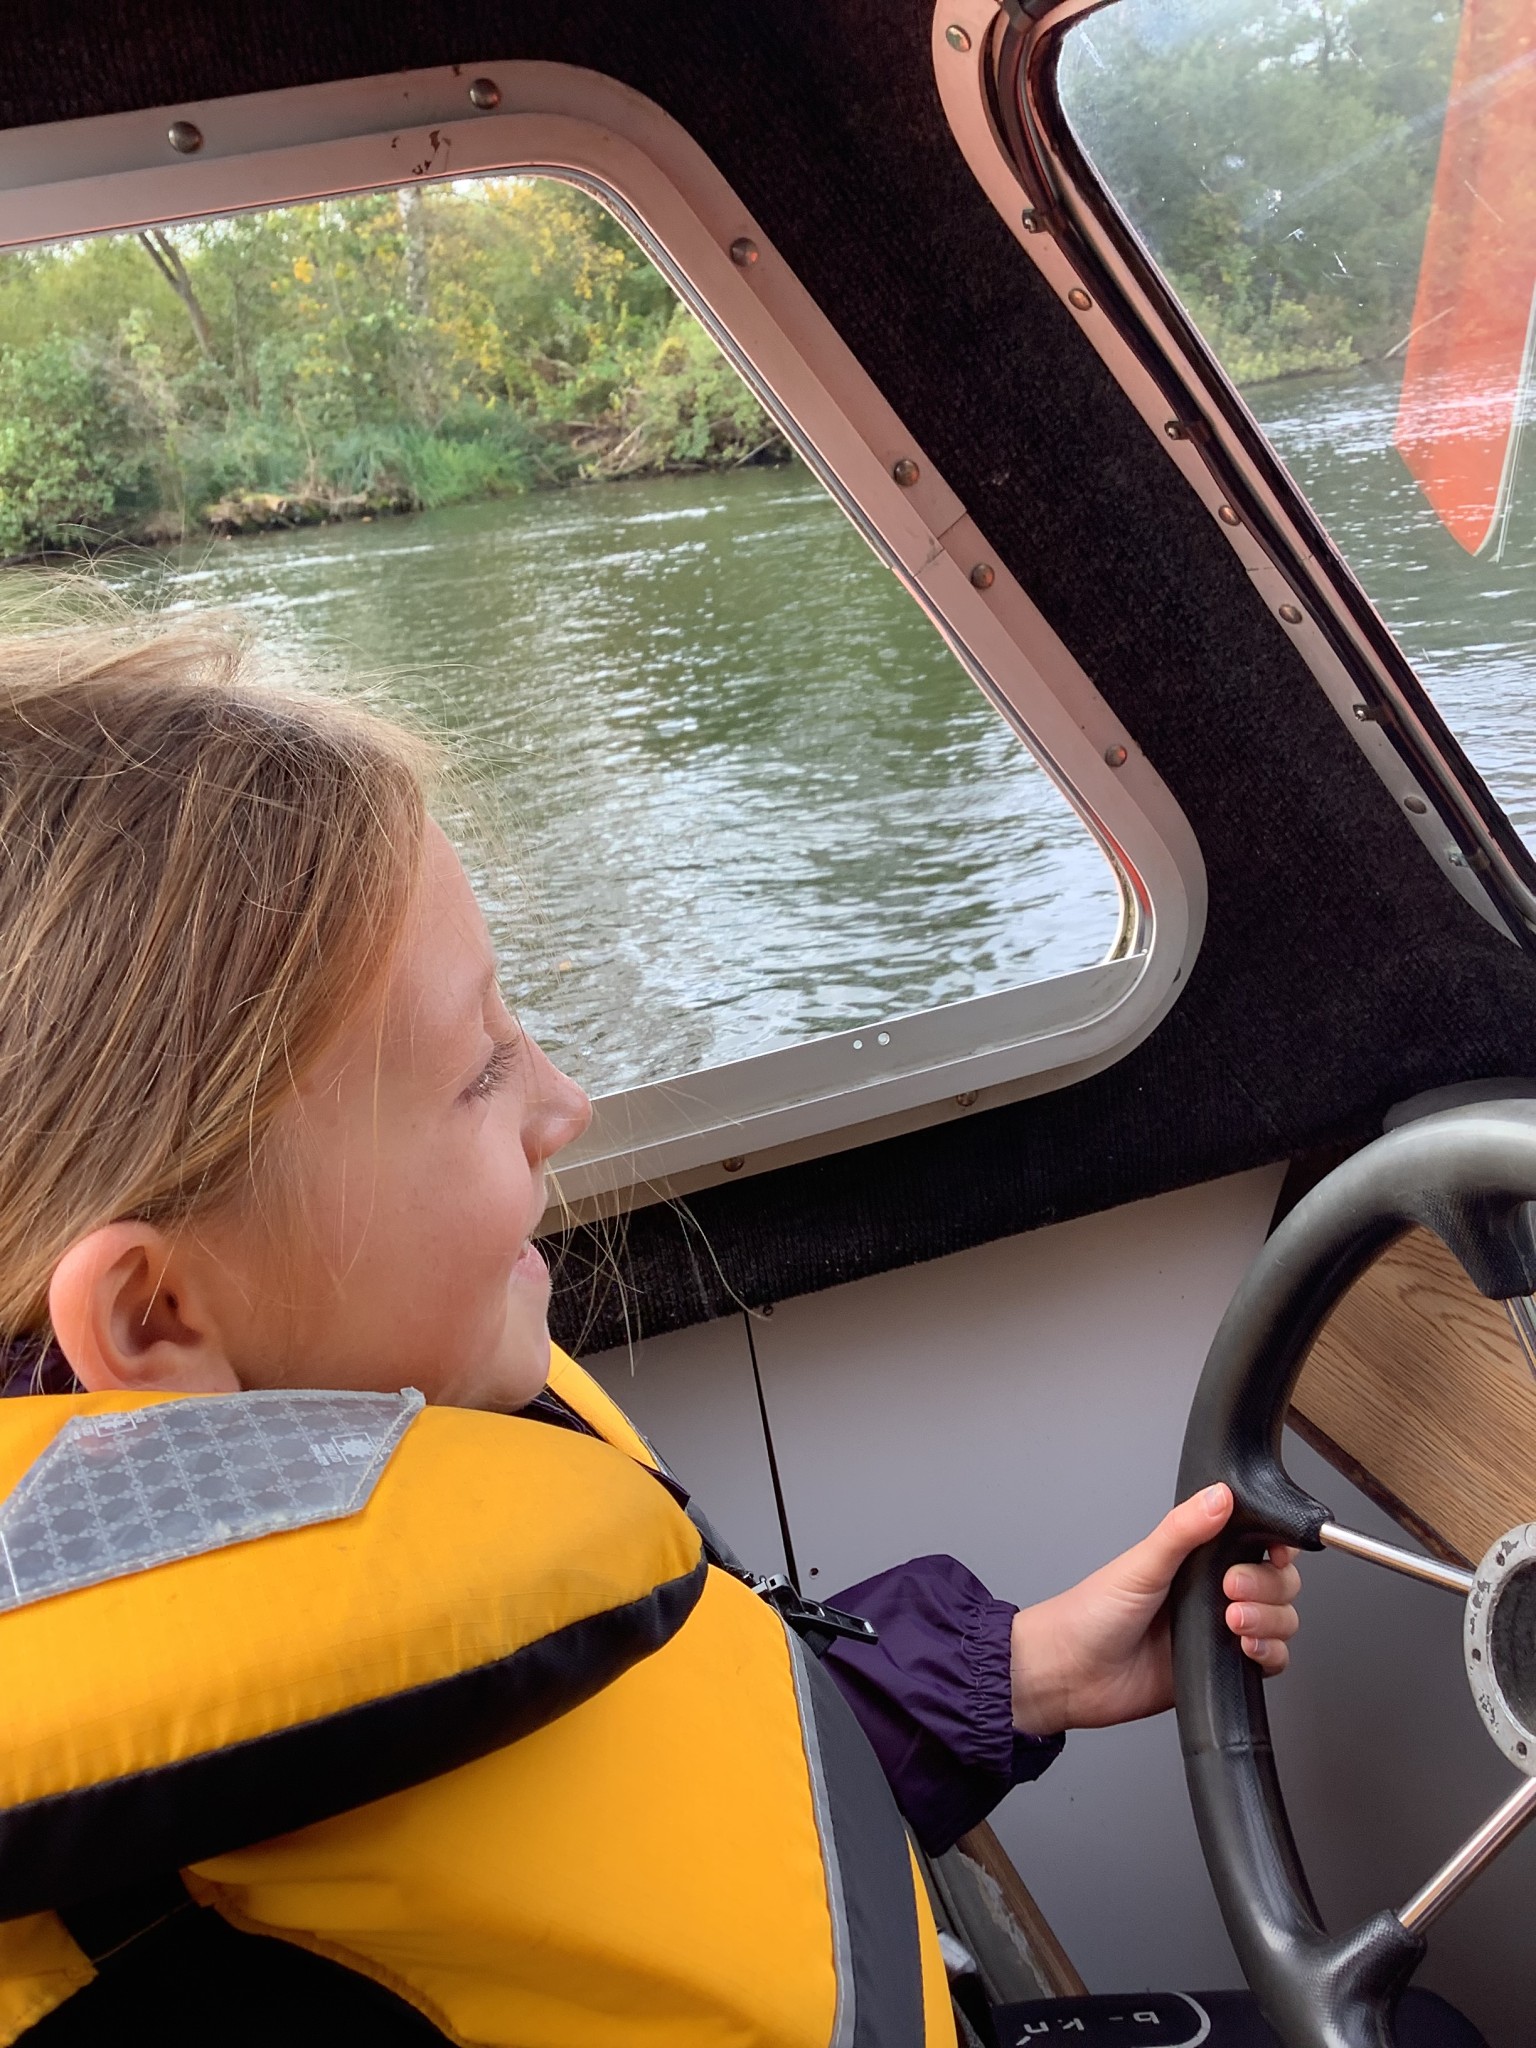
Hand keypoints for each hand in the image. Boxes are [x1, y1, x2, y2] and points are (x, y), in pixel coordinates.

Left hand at [1008, 1483, 1300, 1736]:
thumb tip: (1220, 1494)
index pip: (1257, 1542)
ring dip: (1270, 1620)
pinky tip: (1246, 1650)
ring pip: (1280, 1620)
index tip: (1273, 1551)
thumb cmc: (1091, 1614)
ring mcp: (1220, 1630)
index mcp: (1196, 1557)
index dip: (1276, 1545)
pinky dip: (1270, 1654)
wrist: (1071, 1674)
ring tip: (1234, 1623)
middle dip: (1267, 1585)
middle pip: (1277, 1581)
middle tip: (1231, 1589)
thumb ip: (1182, 1530)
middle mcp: (1214, 1591)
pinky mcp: (1222, 1669)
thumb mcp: (1140, 1564)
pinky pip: (1270, 1661)